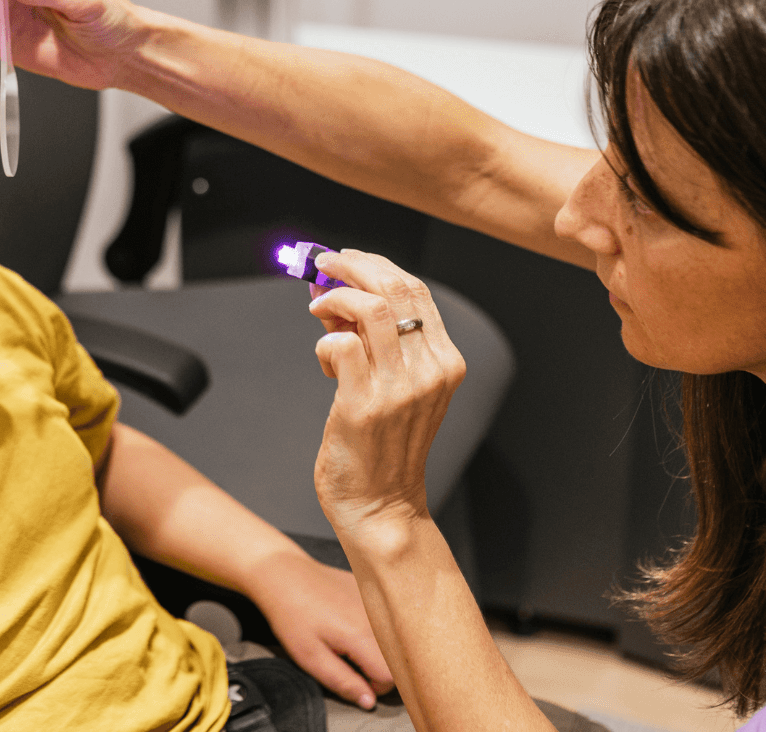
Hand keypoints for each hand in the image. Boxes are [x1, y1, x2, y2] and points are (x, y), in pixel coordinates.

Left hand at [245, 548, 394, 708]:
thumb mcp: (311, 658)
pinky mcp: (374, 591)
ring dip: (378, 647)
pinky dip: (376, 627)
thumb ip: (343, 682)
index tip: (354, 676)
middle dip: (378, 666)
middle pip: (397, 658)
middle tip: (350, 659)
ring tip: (349, 638)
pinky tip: (351, 619)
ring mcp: (378, 601)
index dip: (373, 685)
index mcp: (361, 636)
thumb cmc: (293, 617)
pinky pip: (387, 619)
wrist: (287, 575)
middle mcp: (377, 617)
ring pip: (393, 639)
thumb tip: (369, 702)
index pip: (390, 677)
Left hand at [307, 251, 465, 538]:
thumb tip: (337, 292)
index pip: (415, 289)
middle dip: (352, 266)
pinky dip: (325, 342)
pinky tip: (325, 362)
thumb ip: (377, 341)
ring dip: (334, 299)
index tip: (344, 259)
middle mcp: (430, 370)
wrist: (380, 506)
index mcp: (445, 361)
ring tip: (319, 312)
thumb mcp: (396, 386)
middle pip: (394, 287)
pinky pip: (340, 345)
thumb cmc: (382, 445)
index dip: (375, 264)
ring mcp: (399, 388)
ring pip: (369, 308)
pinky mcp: (364, 405)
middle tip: (323, 266)